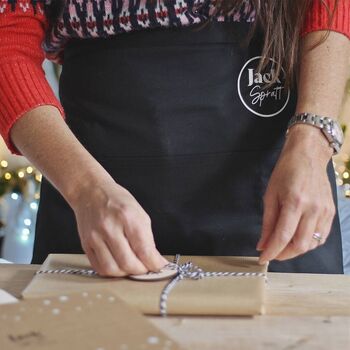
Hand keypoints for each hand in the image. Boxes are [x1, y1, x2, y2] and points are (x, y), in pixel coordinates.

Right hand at [70, 173, 167, 276]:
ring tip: (132, 266)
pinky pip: (99, 267)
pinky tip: (118, 265)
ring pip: (112, 269)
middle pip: (128, 263)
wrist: (91, 192)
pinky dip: (112, 271)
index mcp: (128, 217)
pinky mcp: (85, 244)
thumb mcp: (139, 213)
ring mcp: (95, 237)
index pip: (144, 250)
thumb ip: (147, 238)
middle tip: (146, 267)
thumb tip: (154, 260)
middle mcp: (110, 227)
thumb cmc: (117, 201)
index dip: (154, 264)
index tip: (159, 266)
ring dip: (126, 273)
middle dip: (142, 270)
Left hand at [257, 124, 335, 263]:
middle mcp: (313, 209)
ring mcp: (324, 211)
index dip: (272, 251)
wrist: (308, 155)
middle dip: (283, 254)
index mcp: (295, 202)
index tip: (263, 259)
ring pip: (311, 244)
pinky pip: (321, 236)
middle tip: (272, 253)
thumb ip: (267, 222)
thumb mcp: (270, 195)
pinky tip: (297, 239)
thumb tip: (262, 244)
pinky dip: (308, 243)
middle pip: (300, 245)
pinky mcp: (331, 212)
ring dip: (295, 250)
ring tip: (283, 246)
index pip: (283, 236)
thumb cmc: (286, 171)